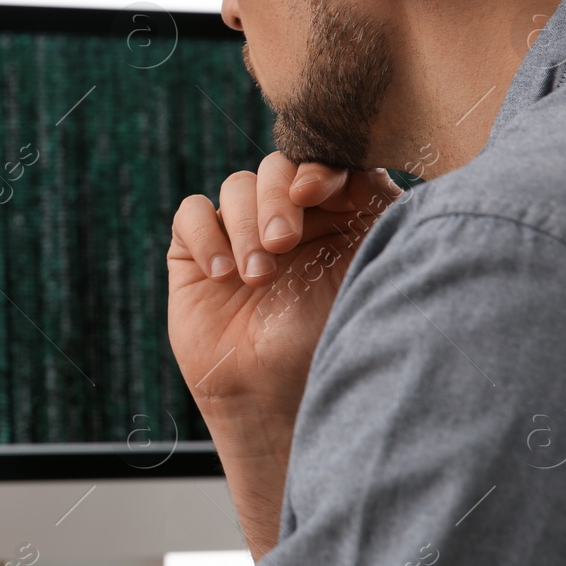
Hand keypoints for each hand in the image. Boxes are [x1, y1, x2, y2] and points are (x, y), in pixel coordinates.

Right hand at [167, 156, 399, 554]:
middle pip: (276, 168)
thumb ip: (373, 210)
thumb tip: (357, 164)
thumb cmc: (333, 343)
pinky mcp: (196, 256)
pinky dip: (206, 234)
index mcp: (338, 215)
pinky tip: (223, 274)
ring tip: (257, 276)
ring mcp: (240, 235)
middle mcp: (289, 220)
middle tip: (285, 244)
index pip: (323, 163)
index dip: (316, 167)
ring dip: (244, 224)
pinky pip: (192, 214)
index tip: (316, 192)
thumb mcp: (368, 271)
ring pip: (235, 187)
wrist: (280, 403)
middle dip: (278, 198)